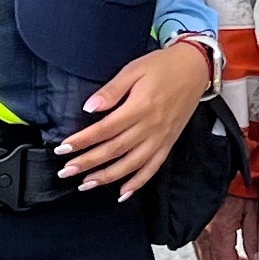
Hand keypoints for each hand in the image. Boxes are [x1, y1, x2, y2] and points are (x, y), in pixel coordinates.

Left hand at [57, 39, 211, 196]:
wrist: (196, 70)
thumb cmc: (162, 66)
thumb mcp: (134, 69)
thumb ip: (112, 90)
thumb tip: (89, 108)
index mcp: (139, 107)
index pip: (105, 129)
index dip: (82, 140)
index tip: (62, 148)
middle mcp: (150, 127)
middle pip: (114, 150)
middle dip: (88, 162)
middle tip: (65, 171)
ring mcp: (161, 138)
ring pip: (131, 164)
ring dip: (107, 177)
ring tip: (85, 184)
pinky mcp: (168, 144)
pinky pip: (153, 168)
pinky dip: (138, 183)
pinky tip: (122, 193)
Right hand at [192, 188, 258, 259]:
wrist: (211, 164)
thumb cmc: (236, 181)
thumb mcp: (252, 209)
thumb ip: (255, 237)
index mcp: (219, 232)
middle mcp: (203, 234)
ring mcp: (196, 230)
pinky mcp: (194, 224)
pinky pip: (201, 248)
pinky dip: (214, 254)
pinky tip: (228, 248)